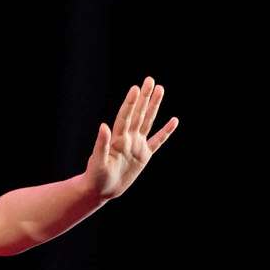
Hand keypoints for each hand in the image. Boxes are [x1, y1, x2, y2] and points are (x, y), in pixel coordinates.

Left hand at [83, 77, 177, 198]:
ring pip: (148, 122)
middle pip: (138, 114)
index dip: (130, 103)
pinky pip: (157, 141)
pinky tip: (173, 121)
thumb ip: (101, 144)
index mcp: (117, 138)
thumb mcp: (98, 161)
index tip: (136, 88)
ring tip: (160, 90)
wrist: (101, 189)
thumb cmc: (96, 176)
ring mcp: (137, 145)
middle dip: (144, 97)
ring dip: (153, 106)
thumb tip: (103, 126)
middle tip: (150, 80)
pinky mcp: (144, 156)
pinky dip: (166, 132)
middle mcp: (128, 138)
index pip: (125, 116)